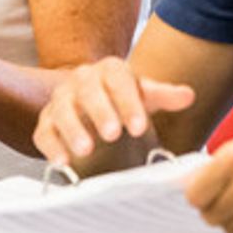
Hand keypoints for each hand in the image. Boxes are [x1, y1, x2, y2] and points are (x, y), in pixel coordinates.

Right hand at [33, 57, 195, 164]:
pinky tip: (63, 162)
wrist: (92, 103)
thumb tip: (188, 95)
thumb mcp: (144, 95)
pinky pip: (43, 133)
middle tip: (113, 134)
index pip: (117, 79)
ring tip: (87, 149)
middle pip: (87, 91)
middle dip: (100, 112)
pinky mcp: (46, 124)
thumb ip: (164, 96)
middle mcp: (81, 81)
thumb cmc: (122, 99)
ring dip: (73, 129)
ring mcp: (60, 102)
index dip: (127, 102)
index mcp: (109, 70)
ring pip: (61, 111)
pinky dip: (51, 147)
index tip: (139, 127)